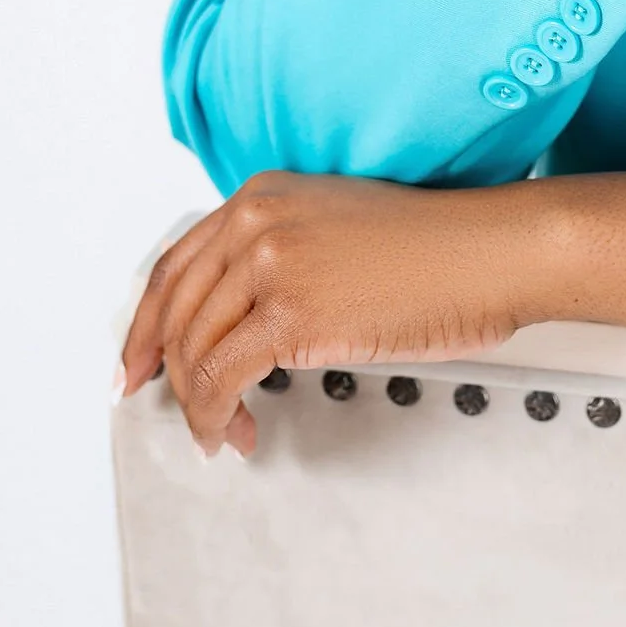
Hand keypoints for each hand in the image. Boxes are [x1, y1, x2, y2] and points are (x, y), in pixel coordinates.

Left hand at [117, 171, 625, 459]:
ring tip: (220, 431)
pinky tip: (234, 432)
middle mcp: (258, 220)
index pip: (175, 261)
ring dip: (196, 405)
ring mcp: (272, 263)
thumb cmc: (437, 245)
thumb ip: (284, 251)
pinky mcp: (292, 313)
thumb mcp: (340, 224)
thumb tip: (241, 314)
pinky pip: (220, 380)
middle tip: (157, 408)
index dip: (145, 320)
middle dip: (156, 369)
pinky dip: (214, 417)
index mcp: (264, 194)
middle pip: (172, 308)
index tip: (135, 359)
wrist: (490, 250)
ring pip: (191, 351)